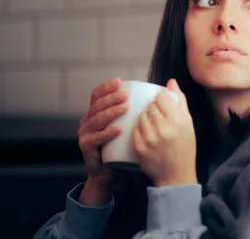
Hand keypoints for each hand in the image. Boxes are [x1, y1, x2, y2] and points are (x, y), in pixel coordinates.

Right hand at [78, 77, 128, 200]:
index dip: (106, 87)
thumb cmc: (122, 147)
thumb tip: (159, 95)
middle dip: (111, 98)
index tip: (120, 81)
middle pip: (97, 105)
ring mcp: (85, 134)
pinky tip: (118, 130)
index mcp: (96, 113)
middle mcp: (88, 121)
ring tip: (125, 108)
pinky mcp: (86, 147)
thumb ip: (136, 111)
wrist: (110, 172)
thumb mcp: (128, 126)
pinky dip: (107, 133)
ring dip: (111, 112)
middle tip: (126, 95)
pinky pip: (96, 139)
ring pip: (96, 119)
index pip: (97, 95)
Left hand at [133, 79, 196, 186]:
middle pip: (150, 106)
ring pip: (140, 116)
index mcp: (179, 120)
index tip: (163, 104)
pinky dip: (139, 129)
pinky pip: (135, 129)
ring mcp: (150, 138)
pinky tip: (146, 133)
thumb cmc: (185, 147)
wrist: (176, 175)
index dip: (161, 98)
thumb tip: (171, 82)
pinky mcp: (140, 147)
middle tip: (158, 116)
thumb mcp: (188, 123)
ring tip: (151, 125)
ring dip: (144, 117)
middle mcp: (164, 128)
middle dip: (153, 108)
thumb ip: (180, 101)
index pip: (162, 97)